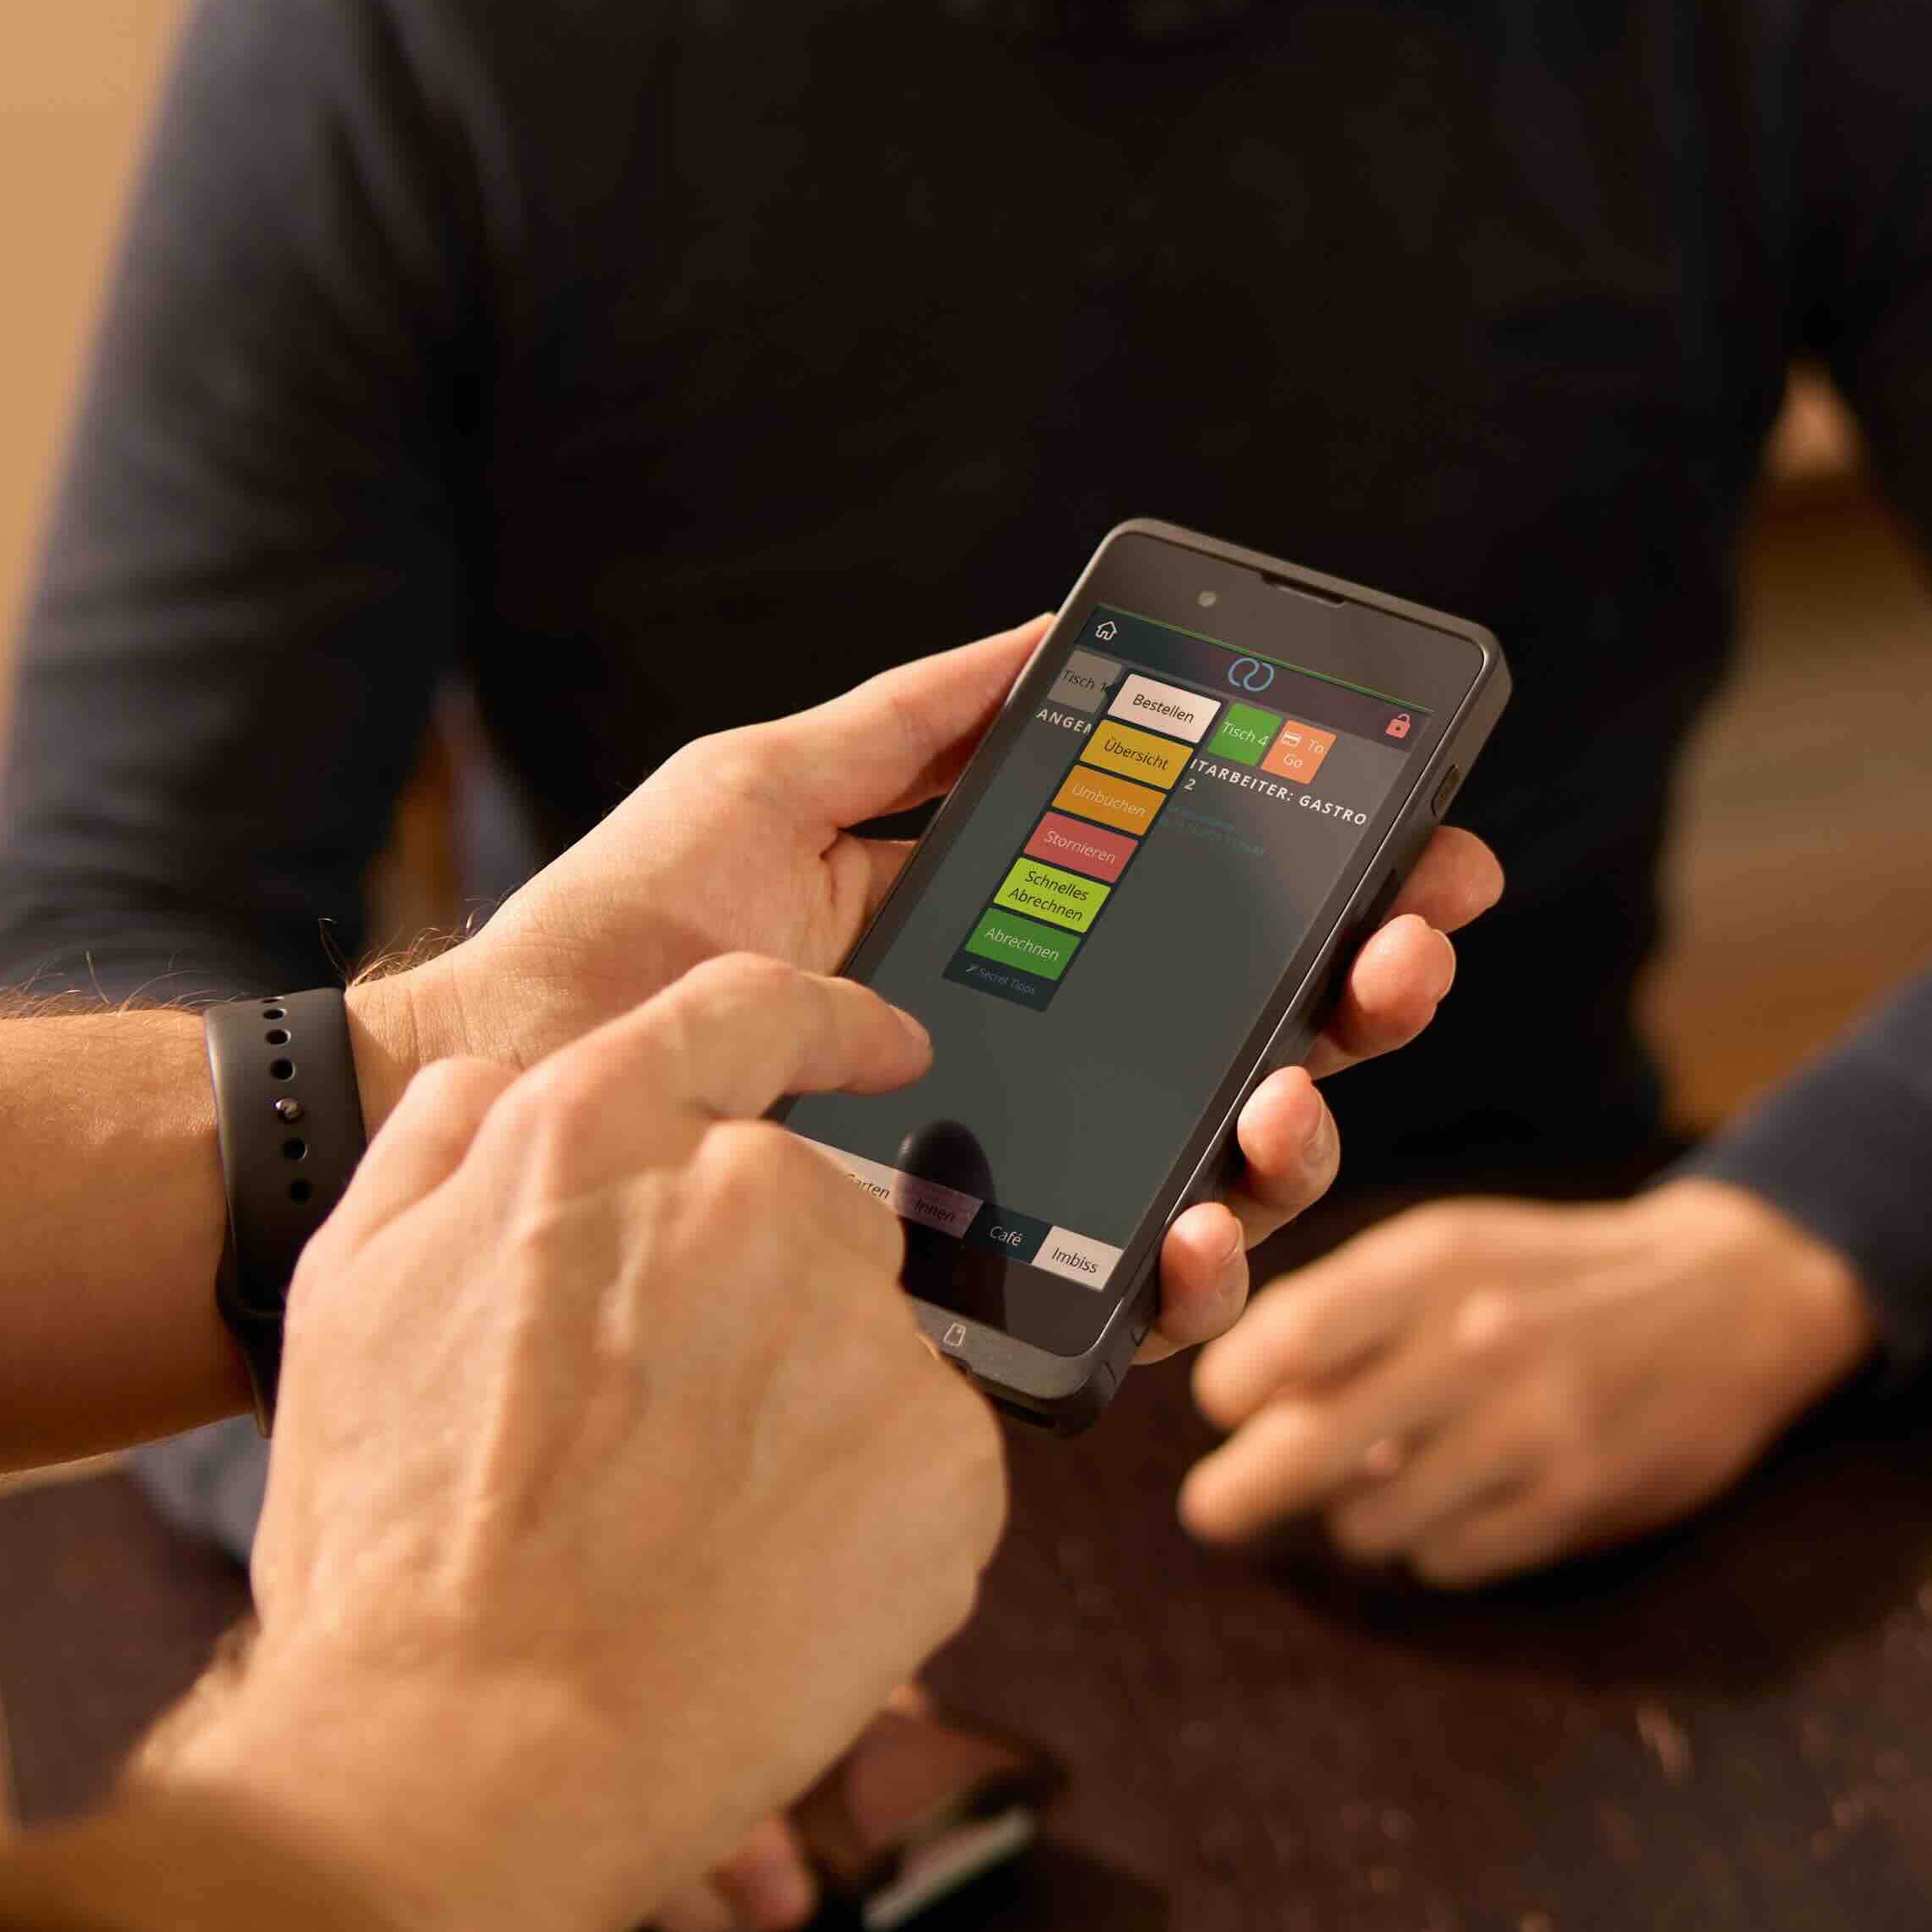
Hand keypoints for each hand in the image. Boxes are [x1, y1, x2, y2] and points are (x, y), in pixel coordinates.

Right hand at [144, 957, 1004, 1931]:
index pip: (746, 1010)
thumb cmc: (390, 1551)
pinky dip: (870, 1526)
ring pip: (868, 1349)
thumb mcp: (346, 1298)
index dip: (822, 1027)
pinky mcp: (946, 1456)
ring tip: (696, 1545)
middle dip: (764, 1305)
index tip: (886, 1050)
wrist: (470, 1753)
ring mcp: (859, 1325)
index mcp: (592, 1136)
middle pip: (812, 1211)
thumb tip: (510, 1086)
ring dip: (812, 1421)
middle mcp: (747, 1198)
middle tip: (672, 1449)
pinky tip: (764, 1597)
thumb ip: (441, 1151)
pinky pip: (927, 1469)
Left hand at [374, 627, 1502, 1365]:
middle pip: (1262, 1042)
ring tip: (1297, 1099)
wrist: (504, 1084)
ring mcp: (1021, 1181)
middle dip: (1368, 999)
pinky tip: (1204, 1228)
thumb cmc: (621, 938)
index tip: (1427, 845)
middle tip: (1408, 958)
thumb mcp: (773, 788)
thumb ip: (920, 722)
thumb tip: (1060, 632)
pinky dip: (1197, 1268)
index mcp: (1017, 947)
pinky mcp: (972, 1286)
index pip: (1218, 918)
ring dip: (1305, 1134)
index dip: (1337, 891)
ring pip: (1228, 1175)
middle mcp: (1043, 1070)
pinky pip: (1128, 1299)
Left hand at [1178, 1178, 1873, 1582]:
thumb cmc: (1556, 1278)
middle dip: (1240, 1491)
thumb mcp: (1455, 1251)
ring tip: (1395, 1479)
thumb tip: (1235, 1405)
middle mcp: (1479, 1341)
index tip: (1226, 1410)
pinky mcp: (1573, 1501)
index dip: (1232, 1389)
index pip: (1283, 1340)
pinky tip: (1471, 1499)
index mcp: (1436, 1263)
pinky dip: (1435, 1543)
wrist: (1732, 1299)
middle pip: (1303, 1450)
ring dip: (1359, 1515)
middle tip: (1213, 1510)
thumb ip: (1347, 1312)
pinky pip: (1445, 1558)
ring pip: (1368, 1522)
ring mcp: (1531, 1427)